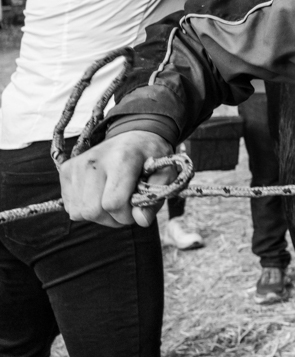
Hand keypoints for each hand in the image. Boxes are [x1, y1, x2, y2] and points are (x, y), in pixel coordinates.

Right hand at [59, 131, 175, 227]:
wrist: (134, 135)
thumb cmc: (151, 157)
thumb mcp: (165, 174)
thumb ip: (155, 198)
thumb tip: (141, 221)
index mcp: (121, 159)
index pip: (113, 203)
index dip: (127, 215)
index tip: (137, 208)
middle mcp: (94, 161)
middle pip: (93, 211)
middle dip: (113, 218)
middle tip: (126, 207)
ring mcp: (76, 165)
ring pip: (79, 212)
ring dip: (99, 215)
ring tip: (113, 201)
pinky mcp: (66, 170)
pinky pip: (71, 207)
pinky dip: (86, 209)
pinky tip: (100, 196)